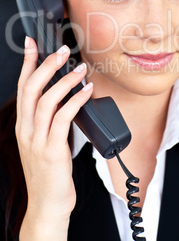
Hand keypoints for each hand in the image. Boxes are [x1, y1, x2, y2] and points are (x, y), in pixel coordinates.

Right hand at [16, 37, 92, 239]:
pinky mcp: (52, 151)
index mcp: (24, 125)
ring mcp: (37, 140)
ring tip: (80, 68)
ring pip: (46, 101)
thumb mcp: (44, 140)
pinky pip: (63, 119)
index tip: (31, 43)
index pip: (22, 87)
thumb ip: (51, 118)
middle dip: (45, 65)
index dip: (26, 63)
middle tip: (61, 50)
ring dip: (64, 81)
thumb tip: (67, 94)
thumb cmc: (50, 171)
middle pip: (31, 89)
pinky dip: (75, 101)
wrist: (47, 204)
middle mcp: (27, 130)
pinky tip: (86, 92)